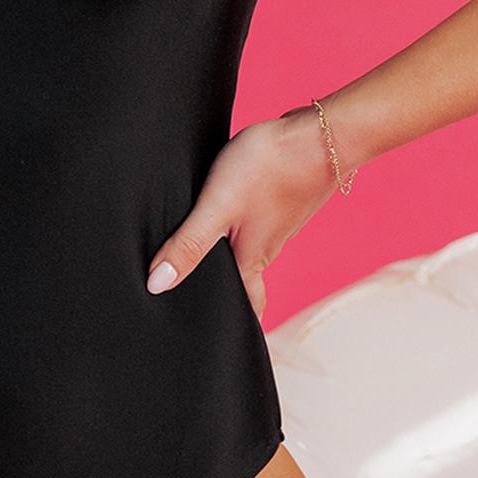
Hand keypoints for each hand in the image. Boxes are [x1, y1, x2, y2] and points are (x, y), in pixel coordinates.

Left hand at [145, 106, 342, 320]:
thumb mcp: (218, 207)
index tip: (214, 344)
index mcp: (251, 261)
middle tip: (198, 308)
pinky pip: (252, 227)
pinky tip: (221, 220)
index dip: (229, 326)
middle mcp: (265, 248)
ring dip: (226, 263)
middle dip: (223, 297)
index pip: (243, 308)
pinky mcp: (276, 200)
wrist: (322, 134)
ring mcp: (274, 224)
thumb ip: (189, 244)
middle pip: (243, 283)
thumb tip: (156, 286)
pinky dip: (235, 233)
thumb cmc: (270, 168)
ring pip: (246, 253)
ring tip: (200, 267)